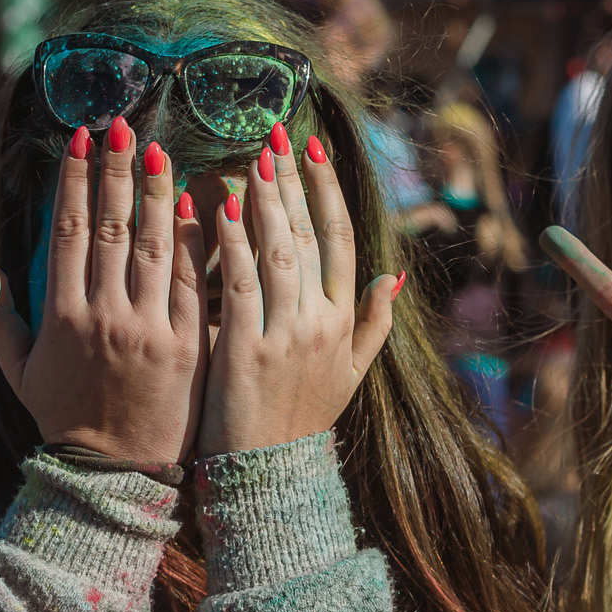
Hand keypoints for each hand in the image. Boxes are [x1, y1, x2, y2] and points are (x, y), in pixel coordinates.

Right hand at [0, 118, 207, 462]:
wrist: (115, 477)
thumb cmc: (65, 418)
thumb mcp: (19, 370)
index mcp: (61, 318)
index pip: (69, 232)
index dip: (75, 182)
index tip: (81, 142)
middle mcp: (104, 318)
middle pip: (111, 228)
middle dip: (116, 172)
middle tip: (122, 127)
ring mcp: (149, 332)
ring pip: (153, 248)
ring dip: (156, 194)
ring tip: (159, 151)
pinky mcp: (188, 348)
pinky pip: (190, 284)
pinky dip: (194, 242)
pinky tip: (197, 204)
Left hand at [196, 126, 398, 457]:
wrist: (269, 476)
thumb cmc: (302, 422)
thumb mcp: (351, 374)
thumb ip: (374, 324)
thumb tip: (394, 276)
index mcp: (344, 322)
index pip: (341, 240)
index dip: (325, 192)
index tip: (310, 151)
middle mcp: (321, 322)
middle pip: (308, 235)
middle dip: (290, 181)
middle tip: (274, 134)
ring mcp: (285, 336)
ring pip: (277, 251)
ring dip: (262, 200)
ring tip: (250, 156)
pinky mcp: (246, 351)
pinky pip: (240, 284)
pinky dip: (231, 243)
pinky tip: (217, 207)